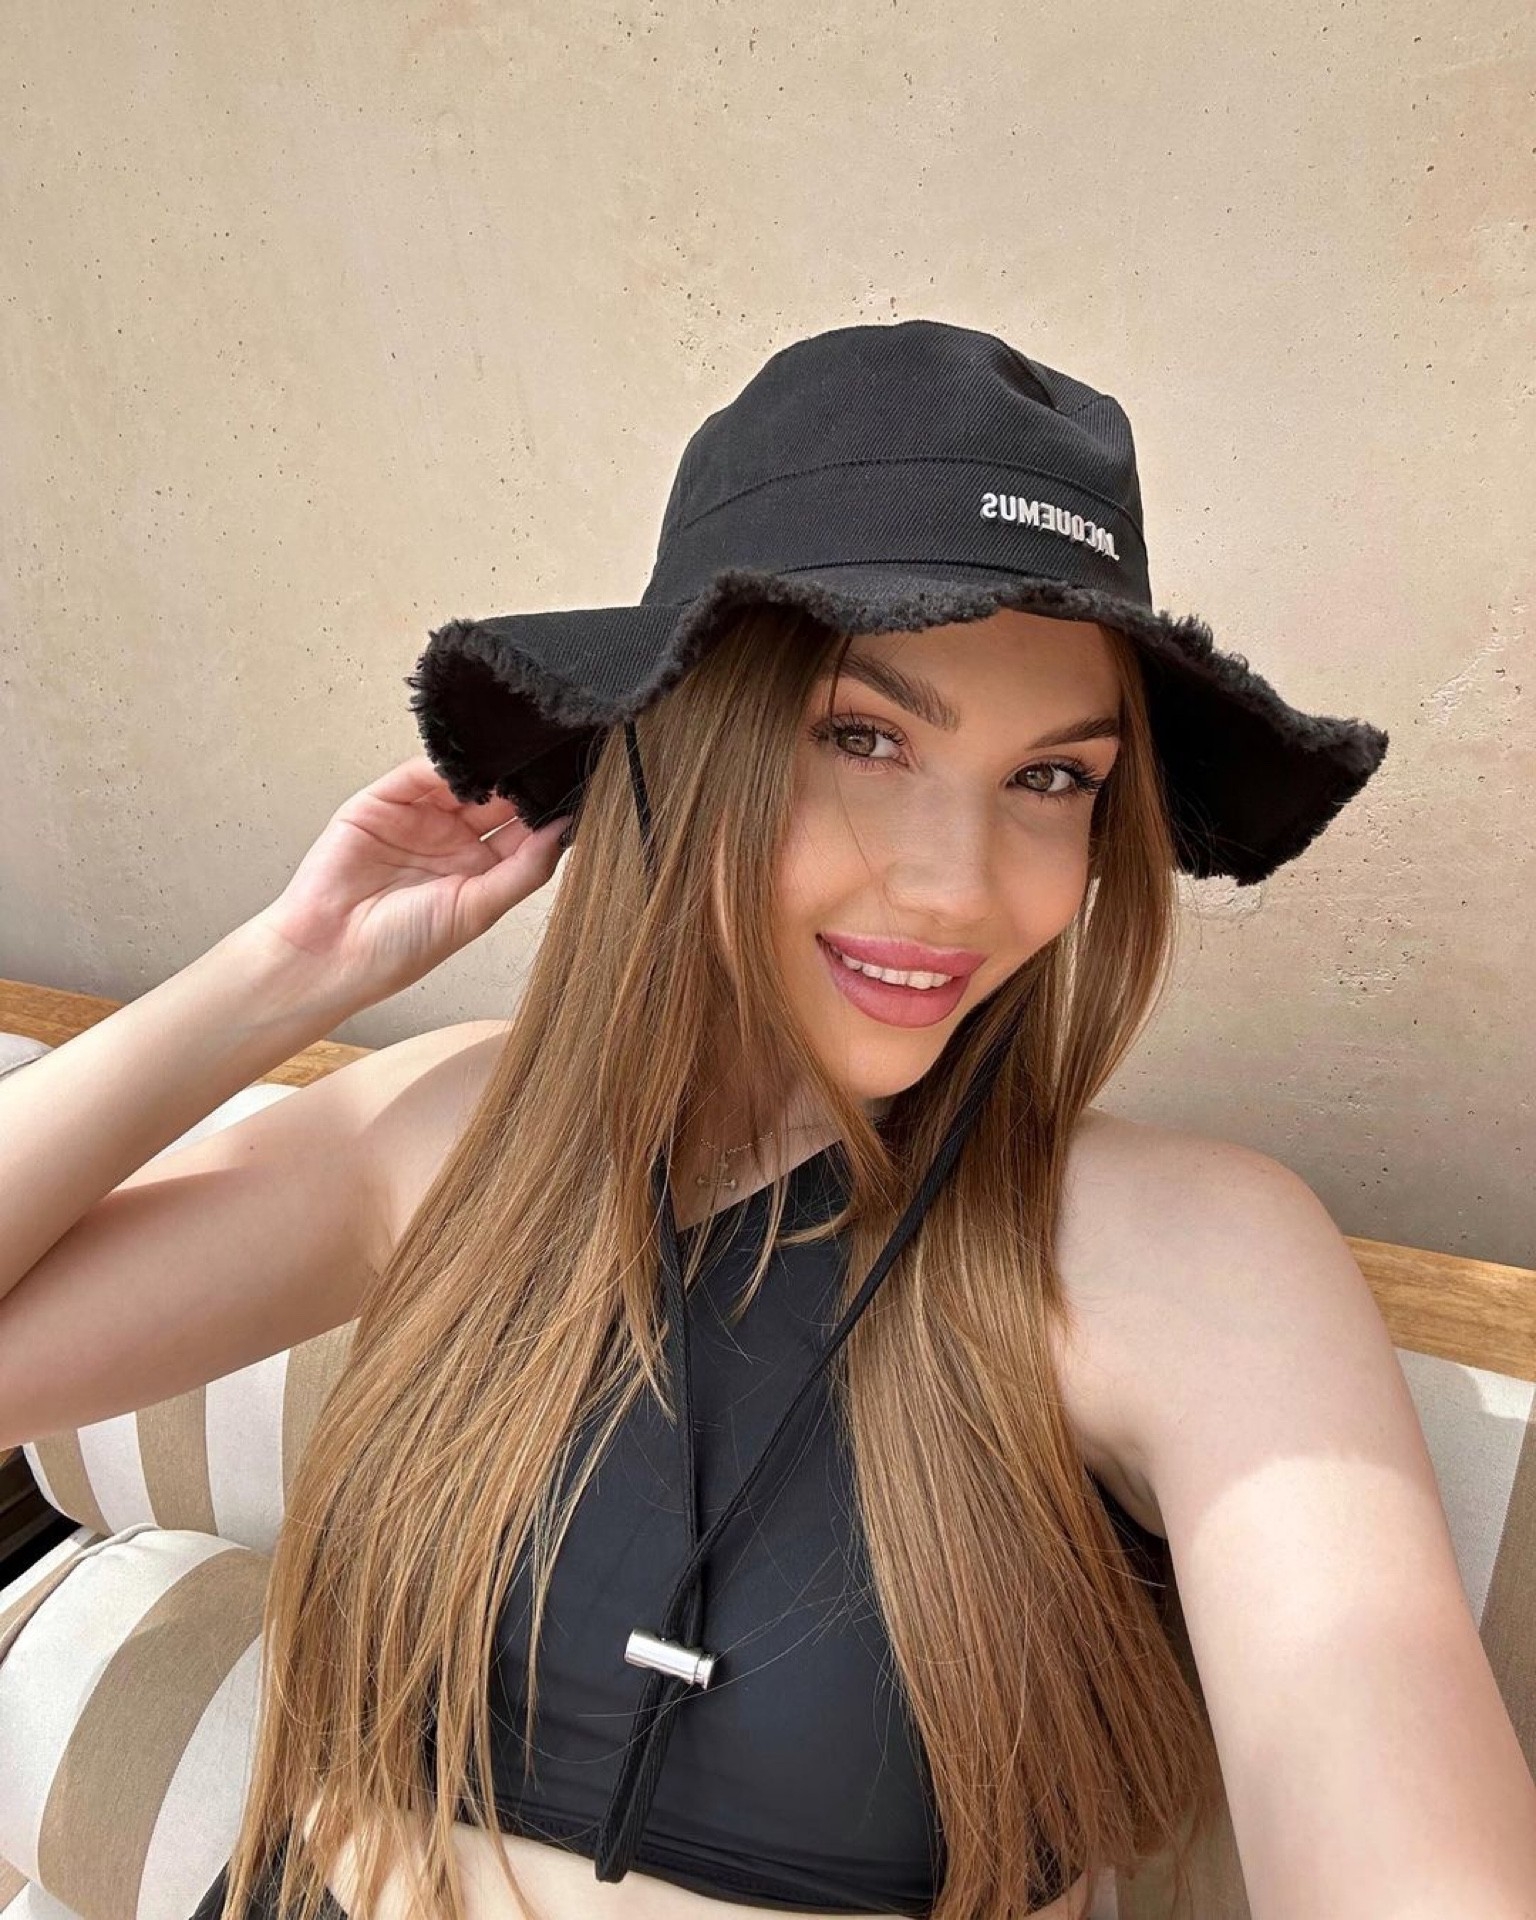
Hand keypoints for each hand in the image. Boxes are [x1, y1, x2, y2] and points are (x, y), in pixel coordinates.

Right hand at [247, 755, 572, 1005]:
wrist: (331, 950)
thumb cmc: (400, 947)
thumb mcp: (477, 910)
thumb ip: (524, 870)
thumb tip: (565, 831)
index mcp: (482, 872)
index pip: (526, 831)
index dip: (548, 812)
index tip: (579, 790)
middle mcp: (454, 841)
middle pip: (500, 799)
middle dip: (524, 782)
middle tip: (552, 760)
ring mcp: (421, 818)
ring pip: (465, 780)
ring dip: (489, 769)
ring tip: (516, 756)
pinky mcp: (386, 800)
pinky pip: (421, 772)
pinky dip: (445, 764)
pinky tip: (470, 764)